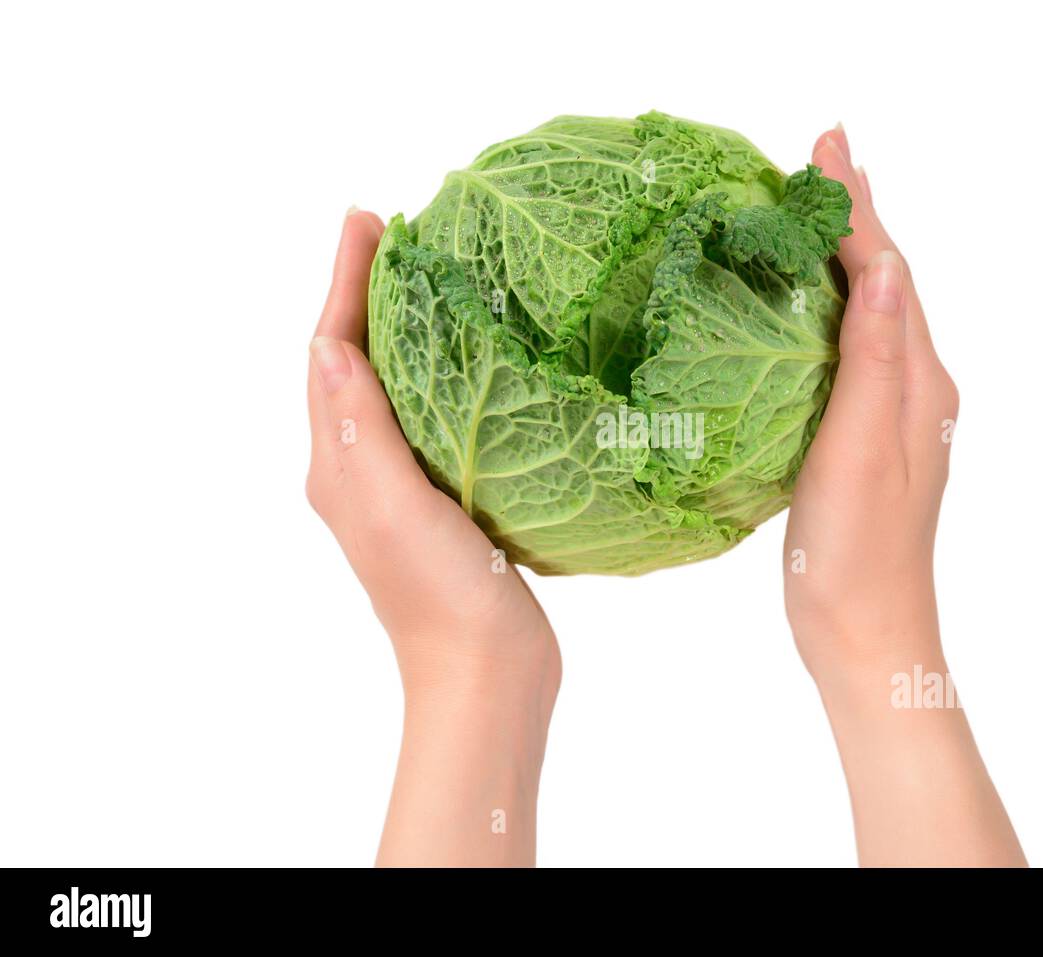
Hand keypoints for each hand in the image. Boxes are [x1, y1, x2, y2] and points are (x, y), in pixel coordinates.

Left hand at [306, 209, 559, 864]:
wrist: (485, 677)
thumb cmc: (439, 598)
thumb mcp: (394, 507)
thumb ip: (361, 430)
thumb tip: (326, 345)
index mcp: (339, 466)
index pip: (331, 354)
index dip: (344, 284)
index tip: (366, 221)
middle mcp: (360, 472)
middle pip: (352, 362)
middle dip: (366, 295)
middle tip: (396, 233)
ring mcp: (401, 490)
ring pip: (392, 390)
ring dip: (402, 331)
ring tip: (431, 279)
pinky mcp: (444, 505)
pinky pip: (433, 421)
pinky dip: (442, 378)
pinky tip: (476, 366)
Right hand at [784, 126, 958, 680]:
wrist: (866, 638)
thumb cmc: (858, 554)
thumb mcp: (861, 450)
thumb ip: (873, 359)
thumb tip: (880, 267)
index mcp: (919, 383)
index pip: (888, 273)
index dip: (855, 208)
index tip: (826, 145)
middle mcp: (916, 390)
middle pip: (886, 284)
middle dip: (854, 216)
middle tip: (822, 154)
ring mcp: (893, 417)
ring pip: (869, 315)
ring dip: (843, 258)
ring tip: (816, 212)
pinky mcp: (864, 441)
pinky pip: (850, 353)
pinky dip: (828, 311)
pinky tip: (804, 312)